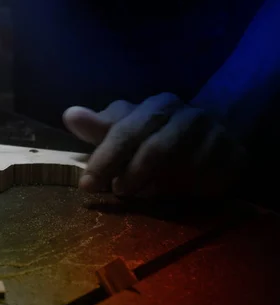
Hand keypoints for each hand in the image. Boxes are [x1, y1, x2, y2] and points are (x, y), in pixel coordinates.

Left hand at [62, 93, 246, 197]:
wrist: (217, 134)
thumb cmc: (156, 134)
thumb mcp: (126, 128)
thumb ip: (99, 126)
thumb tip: (69, 115)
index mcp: (156, 106)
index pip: (125, 130)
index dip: (105, 158)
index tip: (86, 185)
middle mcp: (187, 116)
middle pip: (156, 149)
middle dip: (132, 175)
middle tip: (117, 192)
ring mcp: (215, 135)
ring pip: (182, 168)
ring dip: (158, 188)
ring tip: (143, 196)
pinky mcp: (235, 157)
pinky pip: (207, 183)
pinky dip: (187, 194)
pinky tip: (175, 198)